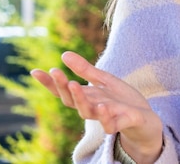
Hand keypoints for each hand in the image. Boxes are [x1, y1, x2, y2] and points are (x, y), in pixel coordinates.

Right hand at [31, 51, 162, 163]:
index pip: (63, 91)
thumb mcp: (104, 80)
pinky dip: (105, 117)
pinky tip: (103, 106)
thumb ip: (85, 70)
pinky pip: (110, 124)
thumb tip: (63, 54)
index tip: (34, 71)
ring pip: (87, 112)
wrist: (144, 117)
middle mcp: (92, 107)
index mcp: (87, 96)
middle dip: (62, 87)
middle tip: (56, 72)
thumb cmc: (121, 99)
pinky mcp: (120, 123)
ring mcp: (105, 116)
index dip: (49, 83)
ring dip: (80, 99)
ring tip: (74, 84)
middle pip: (71, 100)